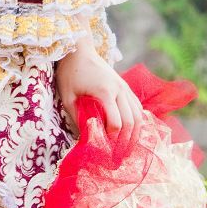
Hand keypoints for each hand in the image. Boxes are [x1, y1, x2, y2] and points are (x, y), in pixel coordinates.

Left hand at [54, 37, 144, 153]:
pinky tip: (132, 134)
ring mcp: (125, 88)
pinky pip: (138, 108)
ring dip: (135, 134)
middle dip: (127, 142)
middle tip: (119, 158)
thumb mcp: (67, 96)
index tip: (105, 150)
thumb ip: (76, 116)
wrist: (80, 49)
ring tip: (128, 150)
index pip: (116, 122)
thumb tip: (85, 137)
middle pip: (131, 121)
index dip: (113, 139)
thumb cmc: (70, 72)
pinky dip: (137, 122)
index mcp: (105, 91)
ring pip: (139, 115)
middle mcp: (119, 89)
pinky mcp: (125, 87)